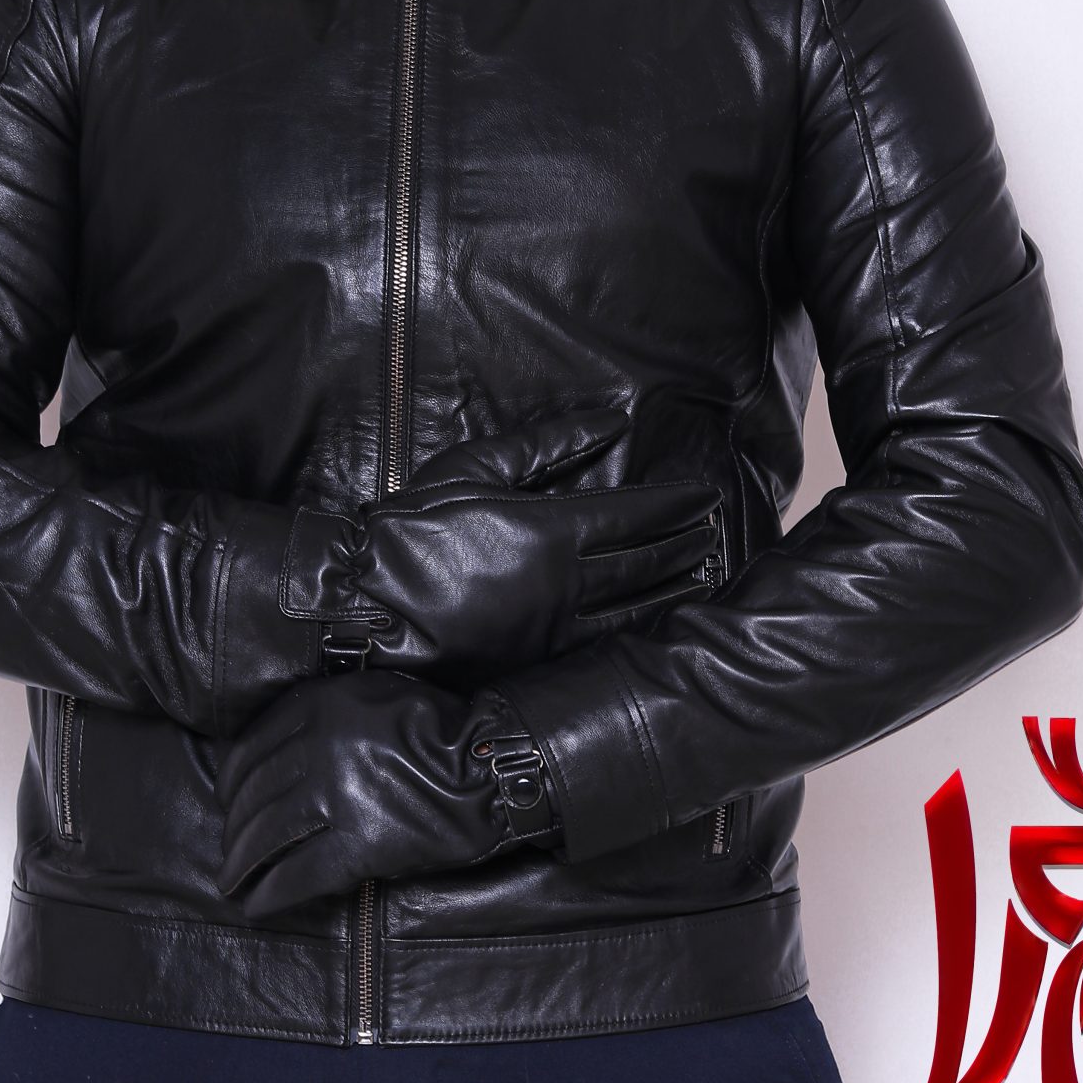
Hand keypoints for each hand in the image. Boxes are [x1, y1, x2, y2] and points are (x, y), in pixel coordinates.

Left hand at [213, 669, 557, 917]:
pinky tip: (258, 906)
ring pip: (268, 836)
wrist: (491, 765)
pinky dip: (272, 894)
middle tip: (229, 853)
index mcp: (320, 706)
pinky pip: (300, 874)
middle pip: (254, 796)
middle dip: (235, 831)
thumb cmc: (439, 728)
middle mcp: (320, 747)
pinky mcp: (360, 843)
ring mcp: (338, 795)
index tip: (227, 804)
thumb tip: (274, 753)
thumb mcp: (372, 695)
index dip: (231, 784)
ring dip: (243, 865)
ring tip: (233, 883)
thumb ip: (322, 713)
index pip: (251, 751)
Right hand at [281, 418, 727, 696]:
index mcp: (554, 528)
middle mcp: (568, 580)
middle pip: (648, 559)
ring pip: (637, 603)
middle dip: (687, 541)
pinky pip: (609, 640)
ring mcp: (558, 625)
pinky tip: (661, 618)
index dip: (677, 504)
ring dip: (677, 584)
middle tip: (717, 528)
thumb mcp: (476, 468)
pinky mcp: (542, 658)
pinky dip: (645, 625)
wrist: (365, 605)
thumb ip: (549, 447)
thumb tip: (608, 424)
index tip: (704, 494)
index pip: (637, 514)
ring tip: (706, 569)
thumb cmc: (412, 528)